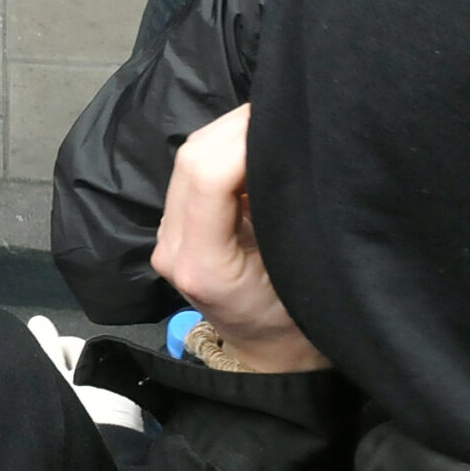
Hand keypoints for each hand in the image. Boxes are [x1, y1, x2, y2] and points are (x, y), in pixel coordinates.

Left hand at [151, 106, 329, 372]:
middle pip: (193, 157)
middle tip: (284, 112)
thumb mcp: (302, 270)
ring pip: (190, 156)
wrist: (269, 358)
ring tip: (273, 125)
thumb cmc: (297, 323)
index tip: (283, 122)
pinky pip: (194, 169)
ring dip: (230, 132)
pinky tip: (254, 144)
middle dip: (237, 125)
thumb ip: (283, 212)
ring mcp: (167, 235)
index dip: (241, 138)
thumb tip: (284, 147)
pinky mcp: (174, 224)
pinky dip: (224, 148)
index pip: (206, 175)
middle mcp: (172, 245)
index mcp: (202, 264)